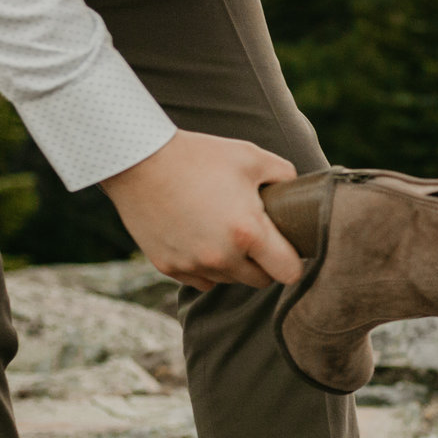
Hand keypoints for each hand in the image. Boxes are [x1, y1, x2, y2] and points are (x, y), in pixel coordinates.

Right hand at [99, 130, 303, 290]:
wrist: (139, 160)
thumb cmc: (199, 156)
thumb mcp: (251, 157)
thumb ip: (285, 176)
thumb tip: (298, 194)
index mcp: (248, 233)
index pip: (289, 273)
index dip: (293, 261)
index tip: (288, 248)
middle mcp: (221, 257)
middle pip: (259, 281)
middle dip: (263, 262)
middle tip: (255, 234)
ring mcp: (192, 265)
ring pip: (228, 280)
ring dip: (232, 264)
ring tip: (222, 229)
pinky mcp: (168, 267)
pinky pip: (200, 279)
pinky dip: (205, 266)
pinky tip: (199, 237)